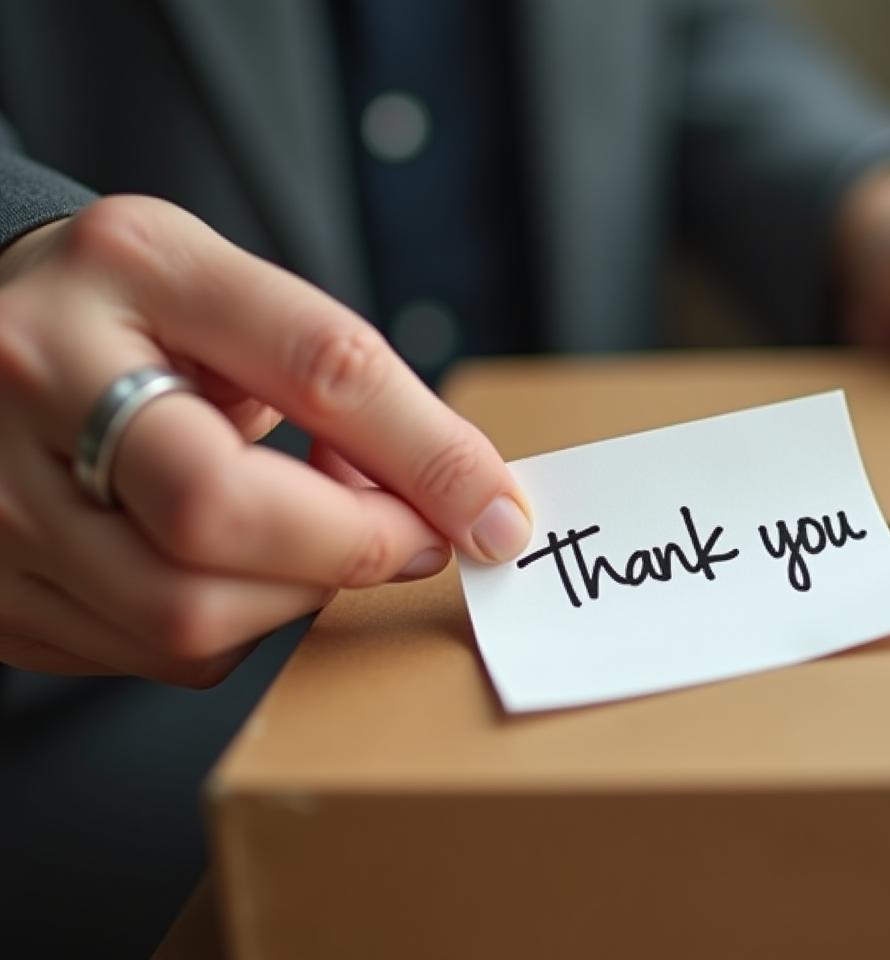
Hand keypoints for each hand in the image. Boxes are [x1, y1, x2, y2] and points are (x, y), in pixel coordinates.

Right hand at [0, 197, 530, 684]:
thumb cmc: (132, 313)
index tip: (495, 513)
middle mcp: (40, 374)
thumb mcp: (235, 298)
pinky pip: (148, 653)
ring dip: (292, 597)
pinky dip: (230, 625)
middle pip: (222, 514)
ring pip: (184, 612)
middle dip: (350, 548)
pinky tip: (235, 566)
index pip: (318, 368)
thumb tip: (458, 497)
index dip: (428, 456)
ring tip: (308, 539)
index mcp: (137, 268)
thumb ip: (343, 382)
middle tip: (410, 540)